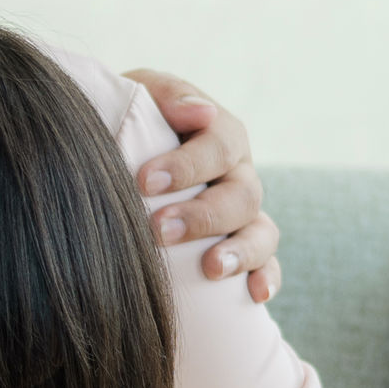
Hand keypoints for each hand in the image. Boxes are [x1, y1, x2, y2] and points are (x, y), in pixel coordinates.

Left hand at [125, 68, 280, 303]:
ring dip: (238, 251)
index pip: (219, 144)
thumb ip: (167, 94)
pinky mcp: (244, 249)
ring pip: (260, 231)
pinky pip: (268, 264)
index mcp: (220, 134)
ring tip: (209, 269)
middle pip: (241, 195)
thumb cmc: (130, 122)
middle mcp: (239, 174)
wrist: (120, 156)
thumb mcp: (141, 95)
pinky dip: (268, 277)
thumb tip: (201, 110)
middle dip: (201, 216)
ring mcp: (245, 214)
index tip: (144, 182)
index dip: (186, 164)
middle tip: (158, 230)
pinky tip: (256, 293)